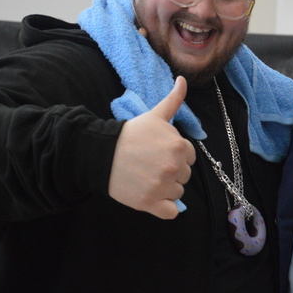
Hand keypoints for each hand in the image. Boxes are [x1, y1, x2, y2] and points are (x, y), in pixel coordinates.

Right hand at [108, 76, 195, 218]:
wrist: (102, 153)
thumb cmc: (131, 134)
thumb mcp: (155, 115)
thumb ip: (174, 100)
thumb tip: (183, 80)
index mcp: (180, 146)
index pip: (190, 158)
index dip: (176, 156)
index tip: (159, 153)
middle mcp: (174, 167)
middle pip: (184, 176)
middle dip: (172, 172)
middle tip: (151, 165)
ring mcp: (163, 187)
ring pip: (178, 193)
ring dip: (167, 189)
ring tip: (148, 178)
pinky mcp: (150, 204)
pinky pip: (171, 213)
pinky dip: (165, 208)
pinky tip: (153, 198)